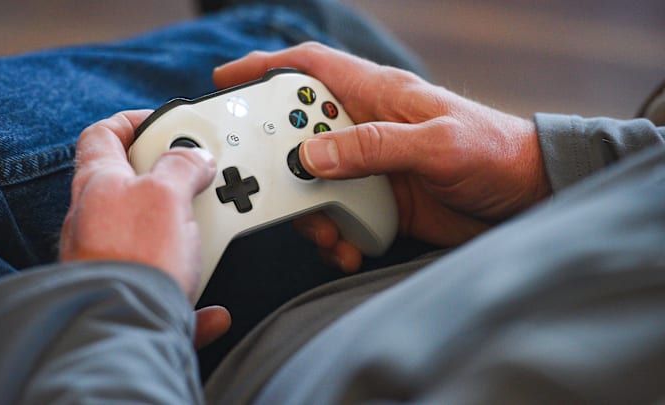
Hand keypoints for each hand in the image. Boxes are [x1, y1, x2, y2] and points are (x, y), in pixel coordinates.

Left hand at [59, 110, 230, 346]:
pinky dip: (192, 297)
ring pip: (154, 237)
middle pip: (134, 185)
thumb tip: (195, 156)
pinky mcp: (128, 296)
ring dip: (187, 238)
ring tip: (210, 236)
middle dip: (172, 180)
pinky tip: (214, 311)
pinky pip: (166, 291)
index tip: (167, 124)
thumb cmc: (133, 259)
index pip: (103, 134)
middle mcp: (96, 221)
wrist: (121, 332)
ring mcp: (110, 260)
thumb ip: (181, 166)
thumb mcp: (165, 194)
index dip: (134, 122)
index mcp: (99, 184)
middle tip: (202, 178)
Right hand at [215, 43, 551, 270]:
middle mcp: (366, 128)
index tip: (227, 80)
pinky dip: (334, 235)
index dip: (266, 68)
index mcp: (378, 96)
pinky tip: (349, 248)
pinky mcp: (378, 201)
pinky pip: (337, 215)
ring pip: (313, 183)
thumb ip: (375, 146)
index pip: (311, 69)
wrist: (527, 198)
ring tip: (330, 235)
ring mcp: (370, 167)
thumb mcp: (437, 144)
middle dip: (280, 164)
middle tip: (273, 190)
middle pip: (299, 135)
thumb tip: (313, 154)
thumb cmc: (494, 152)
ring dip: (310, 213)